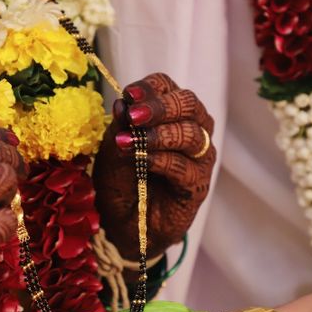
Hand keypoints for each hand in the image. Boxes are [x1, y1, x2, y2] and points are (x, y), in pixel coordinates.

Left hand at [93, 73, 215, 258]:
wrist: (123, 225)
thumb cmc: (120, 182)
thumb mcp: (112, 149)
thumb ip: (120, 125)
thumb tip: (124, 101)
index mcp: (169, 114)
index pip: (167, 87)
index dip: (150, 87)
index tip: (129, 94)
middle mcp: (191, 130)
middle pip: (188, 103)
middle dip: (159, 107)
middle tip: (134, 116)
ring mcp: (198, 158)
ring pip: (190, 134)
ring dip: (158, 135)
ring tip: (131, 142)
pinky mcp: (198, 185)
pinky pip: (184, 166)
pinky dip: (161, 160)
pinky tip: (142, 161)